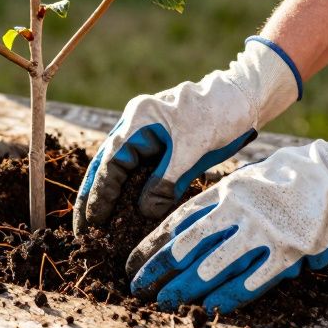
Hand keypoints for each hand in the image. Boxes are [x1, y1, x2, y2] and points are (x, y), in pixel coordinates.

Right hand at [73, 37, 301, 231]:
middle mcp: (135, 125)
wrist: (243, 98)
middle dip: (94, 198)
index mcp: (138, 119)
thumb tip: (143, 213)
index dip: (100, 194)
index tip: (93, 222)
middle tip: (83, 230)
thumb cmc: (219, 115)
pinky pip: (139, 171)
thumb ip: (166, 182)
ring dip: (108, 197)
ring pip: (119, 170)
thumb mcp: (192, 150)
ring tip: (96, 227)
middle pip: (106, 166)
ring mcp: (146, 134)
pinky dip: (130, 192)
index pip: (111, 162)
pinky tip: (124, 213)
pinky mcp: (160, 145)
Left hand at [127, 106, 327, 313]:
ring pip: (213, 265)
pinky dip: (229, 296)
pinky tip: (210, 309)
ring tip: (161, 301)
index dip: (153, 243)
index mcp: (228, 190)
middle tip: (136, 286)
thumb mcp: (254, 174)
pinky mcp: (289, 252)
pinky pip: (253, 279)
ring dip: (184, 287)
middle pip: (187, 245)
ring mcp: (263, 232)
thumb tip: (204, 220)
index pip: (179, 220)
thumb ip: (228, 197)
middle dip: (158, 268)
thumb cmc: (299, 170)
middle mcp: (239, 211)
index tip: (134, 259)